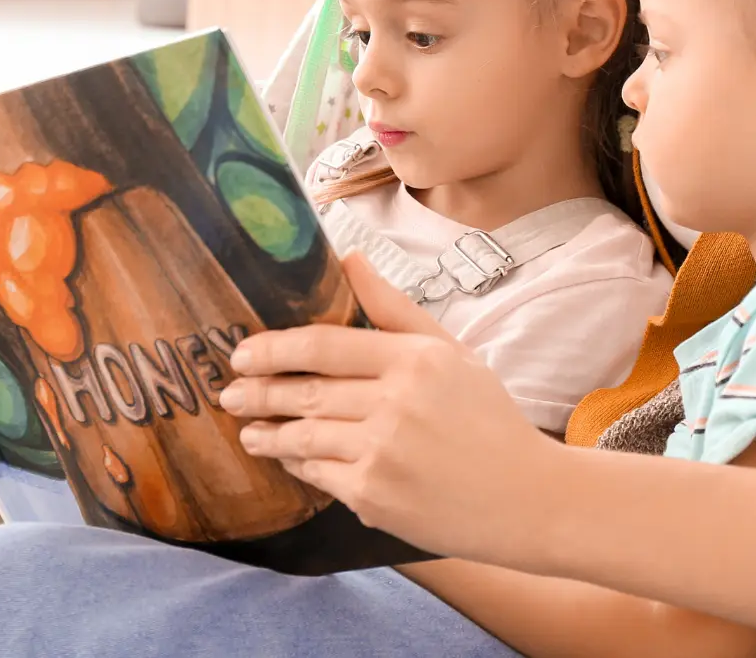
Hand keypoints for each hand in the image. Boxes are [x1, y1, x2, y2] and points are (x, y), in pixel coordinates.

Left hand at [220, 253, 562, 561]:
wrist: (526, 499)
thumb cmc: (487, 418)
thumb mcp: (449, 351)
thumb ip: (393, 307)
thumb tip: (349, 257)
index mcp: (414, 359)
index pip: (325, 345)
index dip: (275, 348)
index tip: (242, 352)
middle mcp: (395, 404)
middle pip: (305, 391)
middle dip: (258, 391)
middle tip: (229, 391)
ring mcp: (382, 453)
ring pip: (304, 436)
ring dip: (269, 433)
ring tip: (249, 431)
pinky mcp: (376, 497)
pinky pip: (320, 475)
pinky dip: (300, 466)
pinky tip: (289, 459)